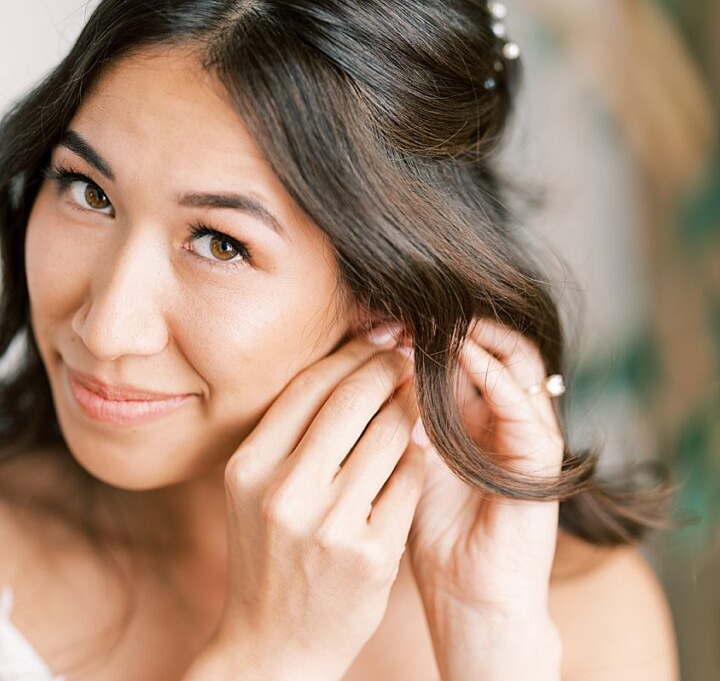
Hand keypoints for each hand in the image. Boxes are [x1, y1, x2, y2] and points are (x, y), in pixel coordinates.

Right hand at [208, 325, 423, 679]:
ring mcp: (330, 525)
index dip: (349, 354)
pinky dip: (417, 459)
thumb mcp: (253, 492)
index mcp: (248, 468)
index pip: (307, 386)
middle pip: (351, 400)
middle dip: (388, 368)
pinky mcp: (372, 554)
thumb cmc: (267, 558)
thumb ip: (286, 436)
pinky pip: (408, 481)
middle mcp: (284, 492)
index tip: (375, 340)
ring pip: (389, 435)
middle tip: (408, 357)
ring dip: (410, 407)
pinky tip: (417, 451)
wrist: (273, 644)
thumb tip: (341, 368)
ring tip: (418, 397)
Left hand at [405, 318, 563, 675]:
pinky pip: (522, 404)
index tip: (373, 319)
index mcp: (471, 413)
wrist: (467, 596)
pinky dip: (492, 374)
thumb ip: (395, 415)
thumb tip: (366, 361)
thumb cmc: (429, 532)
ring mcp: (527, 433)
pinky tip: (459, 355)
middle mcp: (503, 416)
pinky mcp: (542, 458)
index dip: (416, 330)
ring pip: (514, 359)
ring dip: (472, 335)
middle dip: (442, 324)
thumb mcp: (404, 458)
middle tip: (400, 312)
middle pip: (485, 343)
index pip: (454, 350)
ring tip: (431, 321)